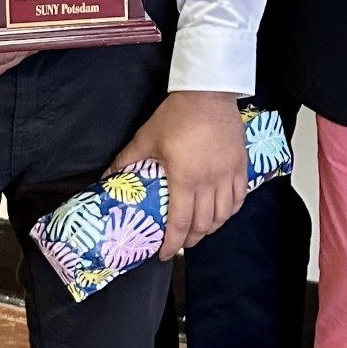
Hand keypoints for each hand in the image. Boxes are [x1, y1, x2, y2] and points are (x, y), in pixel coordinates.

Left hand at [111, 90, 246, 255]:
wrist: (208, 94)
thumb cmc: (176, 115)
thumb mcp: (146, 138)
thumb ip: (126, 161)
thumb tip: (106, 178)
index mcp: (184, 179)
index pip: (180, 223)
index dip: (172, 244)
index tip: (164, 253)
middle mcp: (209, 182)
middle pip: (203, 224)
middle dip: (191, 240)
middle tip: (180, 243)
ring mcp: (228, 174)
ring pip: (224, 215)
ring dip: (211, 228)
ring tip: (200, 231)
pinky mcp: (240, 165)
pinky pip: (239, 197)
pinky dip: (231, 211)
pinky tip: (222, 213)